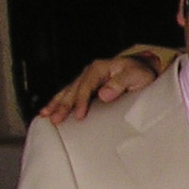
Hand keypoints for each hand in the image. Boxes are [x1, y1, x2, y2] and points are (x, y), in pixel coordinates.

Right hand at [38, 54, 156, 121]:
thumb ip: (120, 84)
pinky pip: (69, 94)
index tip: (79, 115)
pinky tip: (49, 110)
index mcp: (99, 68)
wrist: (142, 68)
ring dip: (56, 104)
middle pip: (73, 90)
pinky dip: (58, 102)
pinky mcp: (85, 86)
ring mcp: (86, 79)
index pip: (87, 86)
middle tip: (56, 120)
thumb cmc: (140, 73)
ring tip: (46, 115)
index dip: (81, 101)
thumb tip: (104, 94)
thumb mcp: (136, 76)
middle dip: (63, 105)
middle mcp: (89, 72)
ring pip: (67, 92)